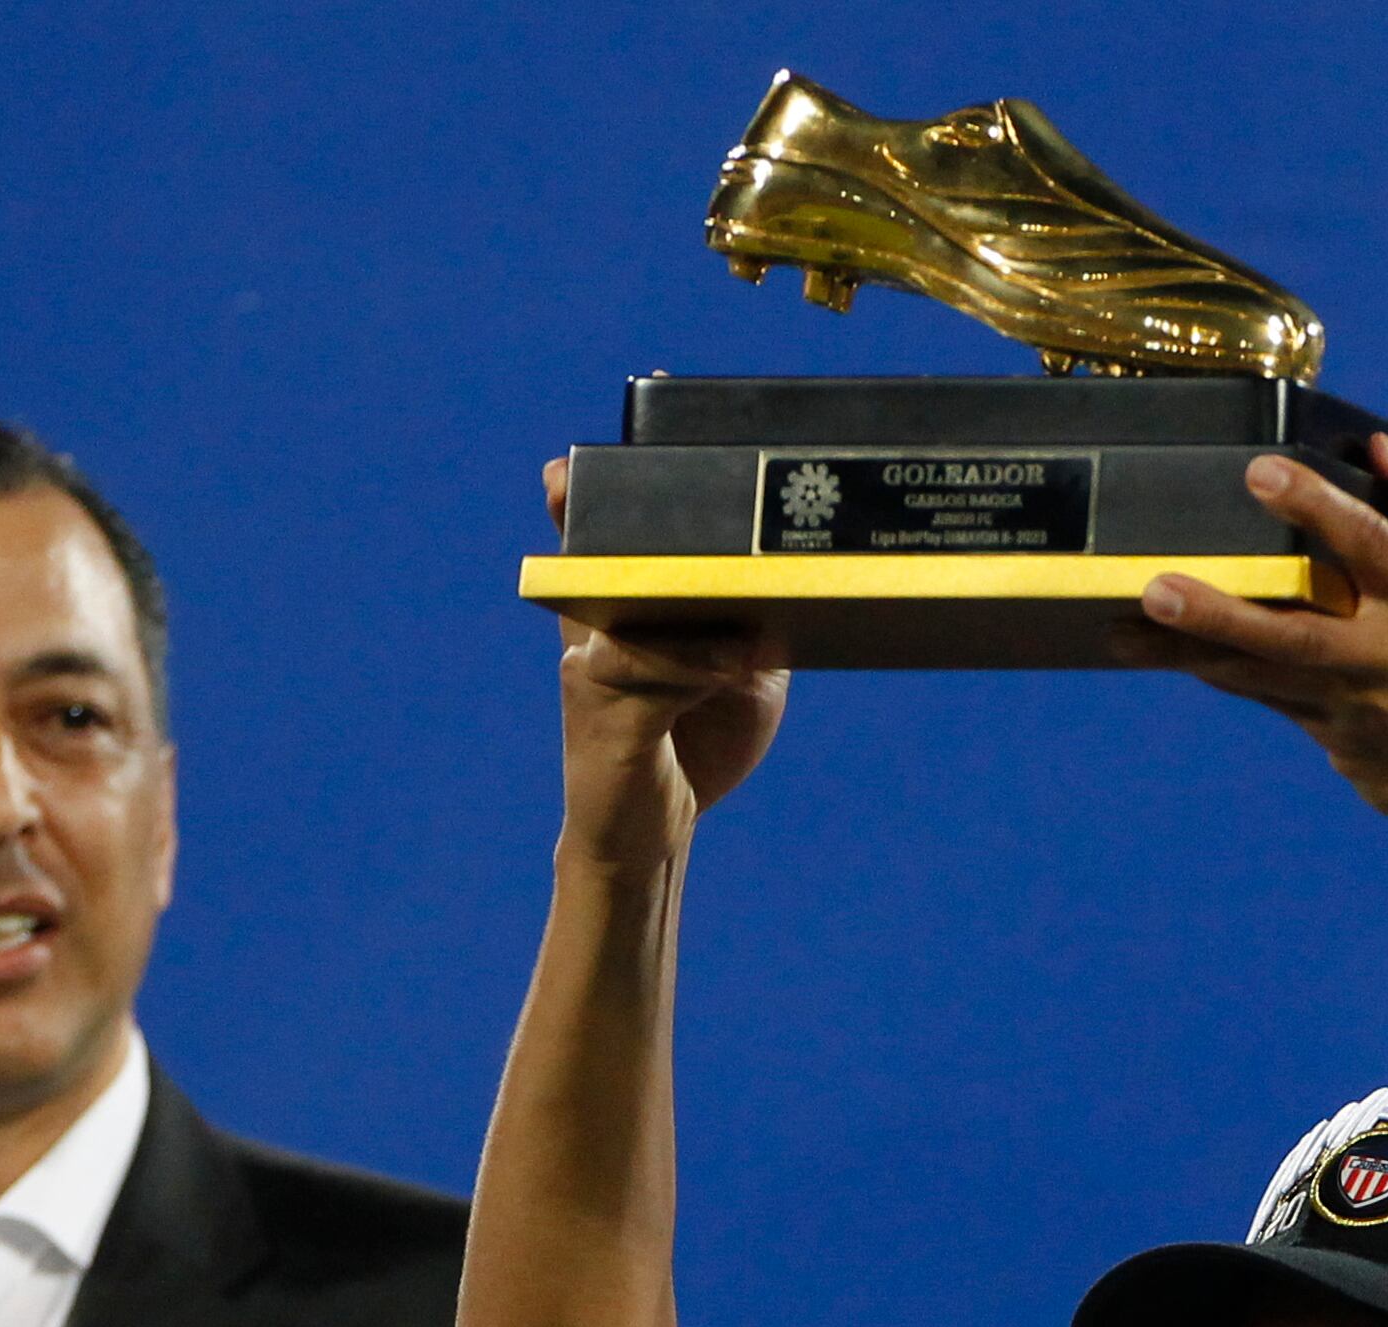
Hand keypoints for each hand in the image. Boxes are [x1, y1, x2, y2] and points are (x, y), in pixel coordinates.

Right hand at [548, 457, 788, 865]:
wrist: (655, 835)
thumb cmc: (696, 746)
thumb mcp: (746, 673)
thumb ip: (760, 624)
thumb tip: (795, 585)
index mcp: (625, 611)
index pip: (607, 537)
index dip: (596, 490)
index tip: (616, 431)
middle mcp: (595, 629)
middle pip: (600, 555)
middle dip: (612, 515)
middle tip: (635, 485)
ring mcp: (592, 668)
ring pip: (636, 614)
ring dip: (697, 621)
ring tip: (750, 640)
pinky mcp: (600, 717)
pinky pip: (647, 678)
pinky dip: (696, 669)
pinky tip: (735, 670)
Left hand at [1132, 439, 1387, 860]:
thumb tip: (1386, 451)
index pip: (1370, 545)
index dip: (1315, 506)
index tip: (1260, 472)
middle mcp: (1385, 657)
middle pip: (1292, 633)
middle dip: (1220, 611)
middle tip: (1155, 586)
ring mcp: (1351, 706)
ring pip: (1258, 676)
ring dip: (1188, 651)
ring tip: (1122, 627)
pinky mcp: (1330, 739)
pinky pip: (1263, 698)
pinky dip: (1215, 672)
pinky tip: (1158, 652)